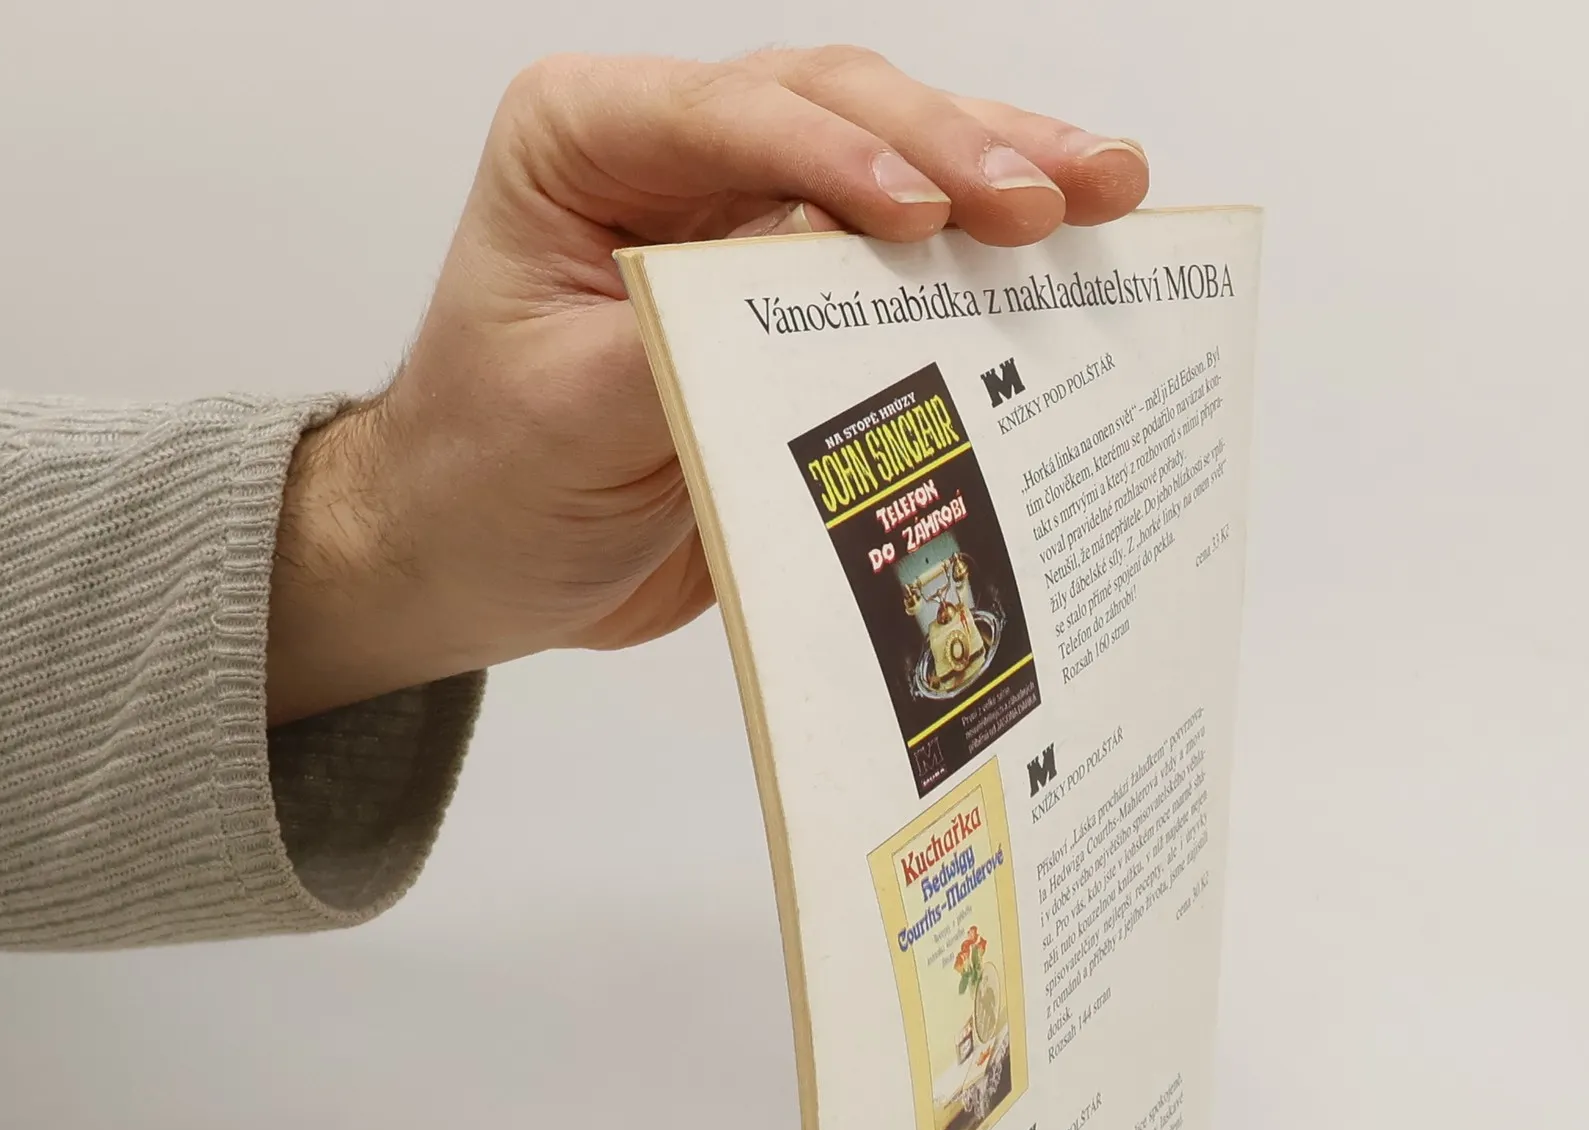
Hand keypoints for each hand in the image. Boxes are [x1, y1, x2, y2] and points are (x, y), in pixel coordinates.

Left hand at [268, 48, 1148, 724]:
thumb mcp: (573, 412)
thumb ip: (695, 334)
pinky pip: (899, 257)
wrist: (482, 561)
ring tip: (1107, 189)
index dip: (839, 153)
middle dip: (955, 151)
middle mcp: (670, 156)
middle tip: (1056, 198)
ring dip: (1001, 172)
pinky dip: (981, 256)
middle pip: (834, 110)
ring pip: (890, 158)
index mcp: (583, 142)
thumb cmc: (489, 481)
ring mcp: (743, 216)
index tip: (922, 215)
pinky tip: (1072, 241)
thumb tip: (825, 258)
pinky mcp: (796, 296)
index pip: (730, 115)